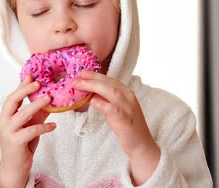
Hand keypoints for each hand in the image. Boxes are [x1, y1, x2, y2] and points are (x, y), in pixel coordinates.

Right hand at [0, 75, 55, 187]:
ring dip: (36, 105)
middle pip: (12, 101)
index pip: (12, 96)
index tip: (30, 75)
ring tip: (49, 99)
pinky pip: (31, 130)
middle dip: (25, 90)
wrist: (14, 168)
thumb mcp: (30, 126)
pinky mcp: (16, 142)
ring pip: (22, 114)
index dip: (21, 85)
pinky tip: (53, 125)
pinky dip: (44, 126)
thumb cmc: (21, 145)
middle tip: (39, 83)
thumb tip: (49, 99)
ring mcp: (9, 132)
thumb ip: (37, 114)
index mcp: (6, 116)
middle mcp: (4, 122)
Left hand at [72, 70, 159, 184]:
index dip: (96, 75)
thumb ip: (106, 100)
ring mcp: (127, 107)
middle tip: (77, 78)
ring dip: (93, 86)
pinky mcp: (125, 119)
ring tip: (79, 85)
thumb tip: (90, 93)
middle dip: (91, 78)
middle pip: (108, 83)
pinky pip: (112, 108)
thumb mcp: (117, 109)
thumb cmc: (127, 127)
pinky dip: (101, 103)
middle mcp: (128, 97)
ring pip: (110, 91)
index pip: (110, 80)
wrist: (141, 144)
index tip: (83, 72)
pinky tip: (90, 101)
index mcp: (127, 93)